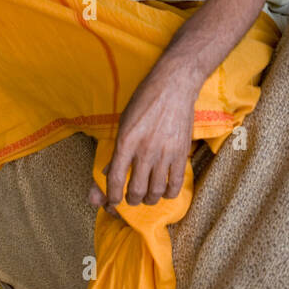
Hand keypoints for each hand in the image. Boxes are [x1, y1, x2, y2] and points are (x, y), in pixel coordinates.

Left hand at [89, 65, 197, 212]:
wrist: (174, 86)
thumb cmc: (145, 100)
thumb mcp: (124, 121)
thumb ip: (116, 149)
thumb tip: (106, 174)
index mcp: (126, 141)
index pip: (114, 178)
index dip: (111, 196)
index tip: (111, 202)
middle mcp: (144, 150)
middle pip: (135, 190)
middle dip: (131, 200)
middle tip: (130, 199)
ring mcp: (164, 153)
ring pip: (156, 191)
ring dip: (149, 199)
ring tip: (147, 196)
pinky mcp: (181, 153)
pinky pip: (175, 184)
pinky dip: (169, 194)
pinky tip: (165, 191)